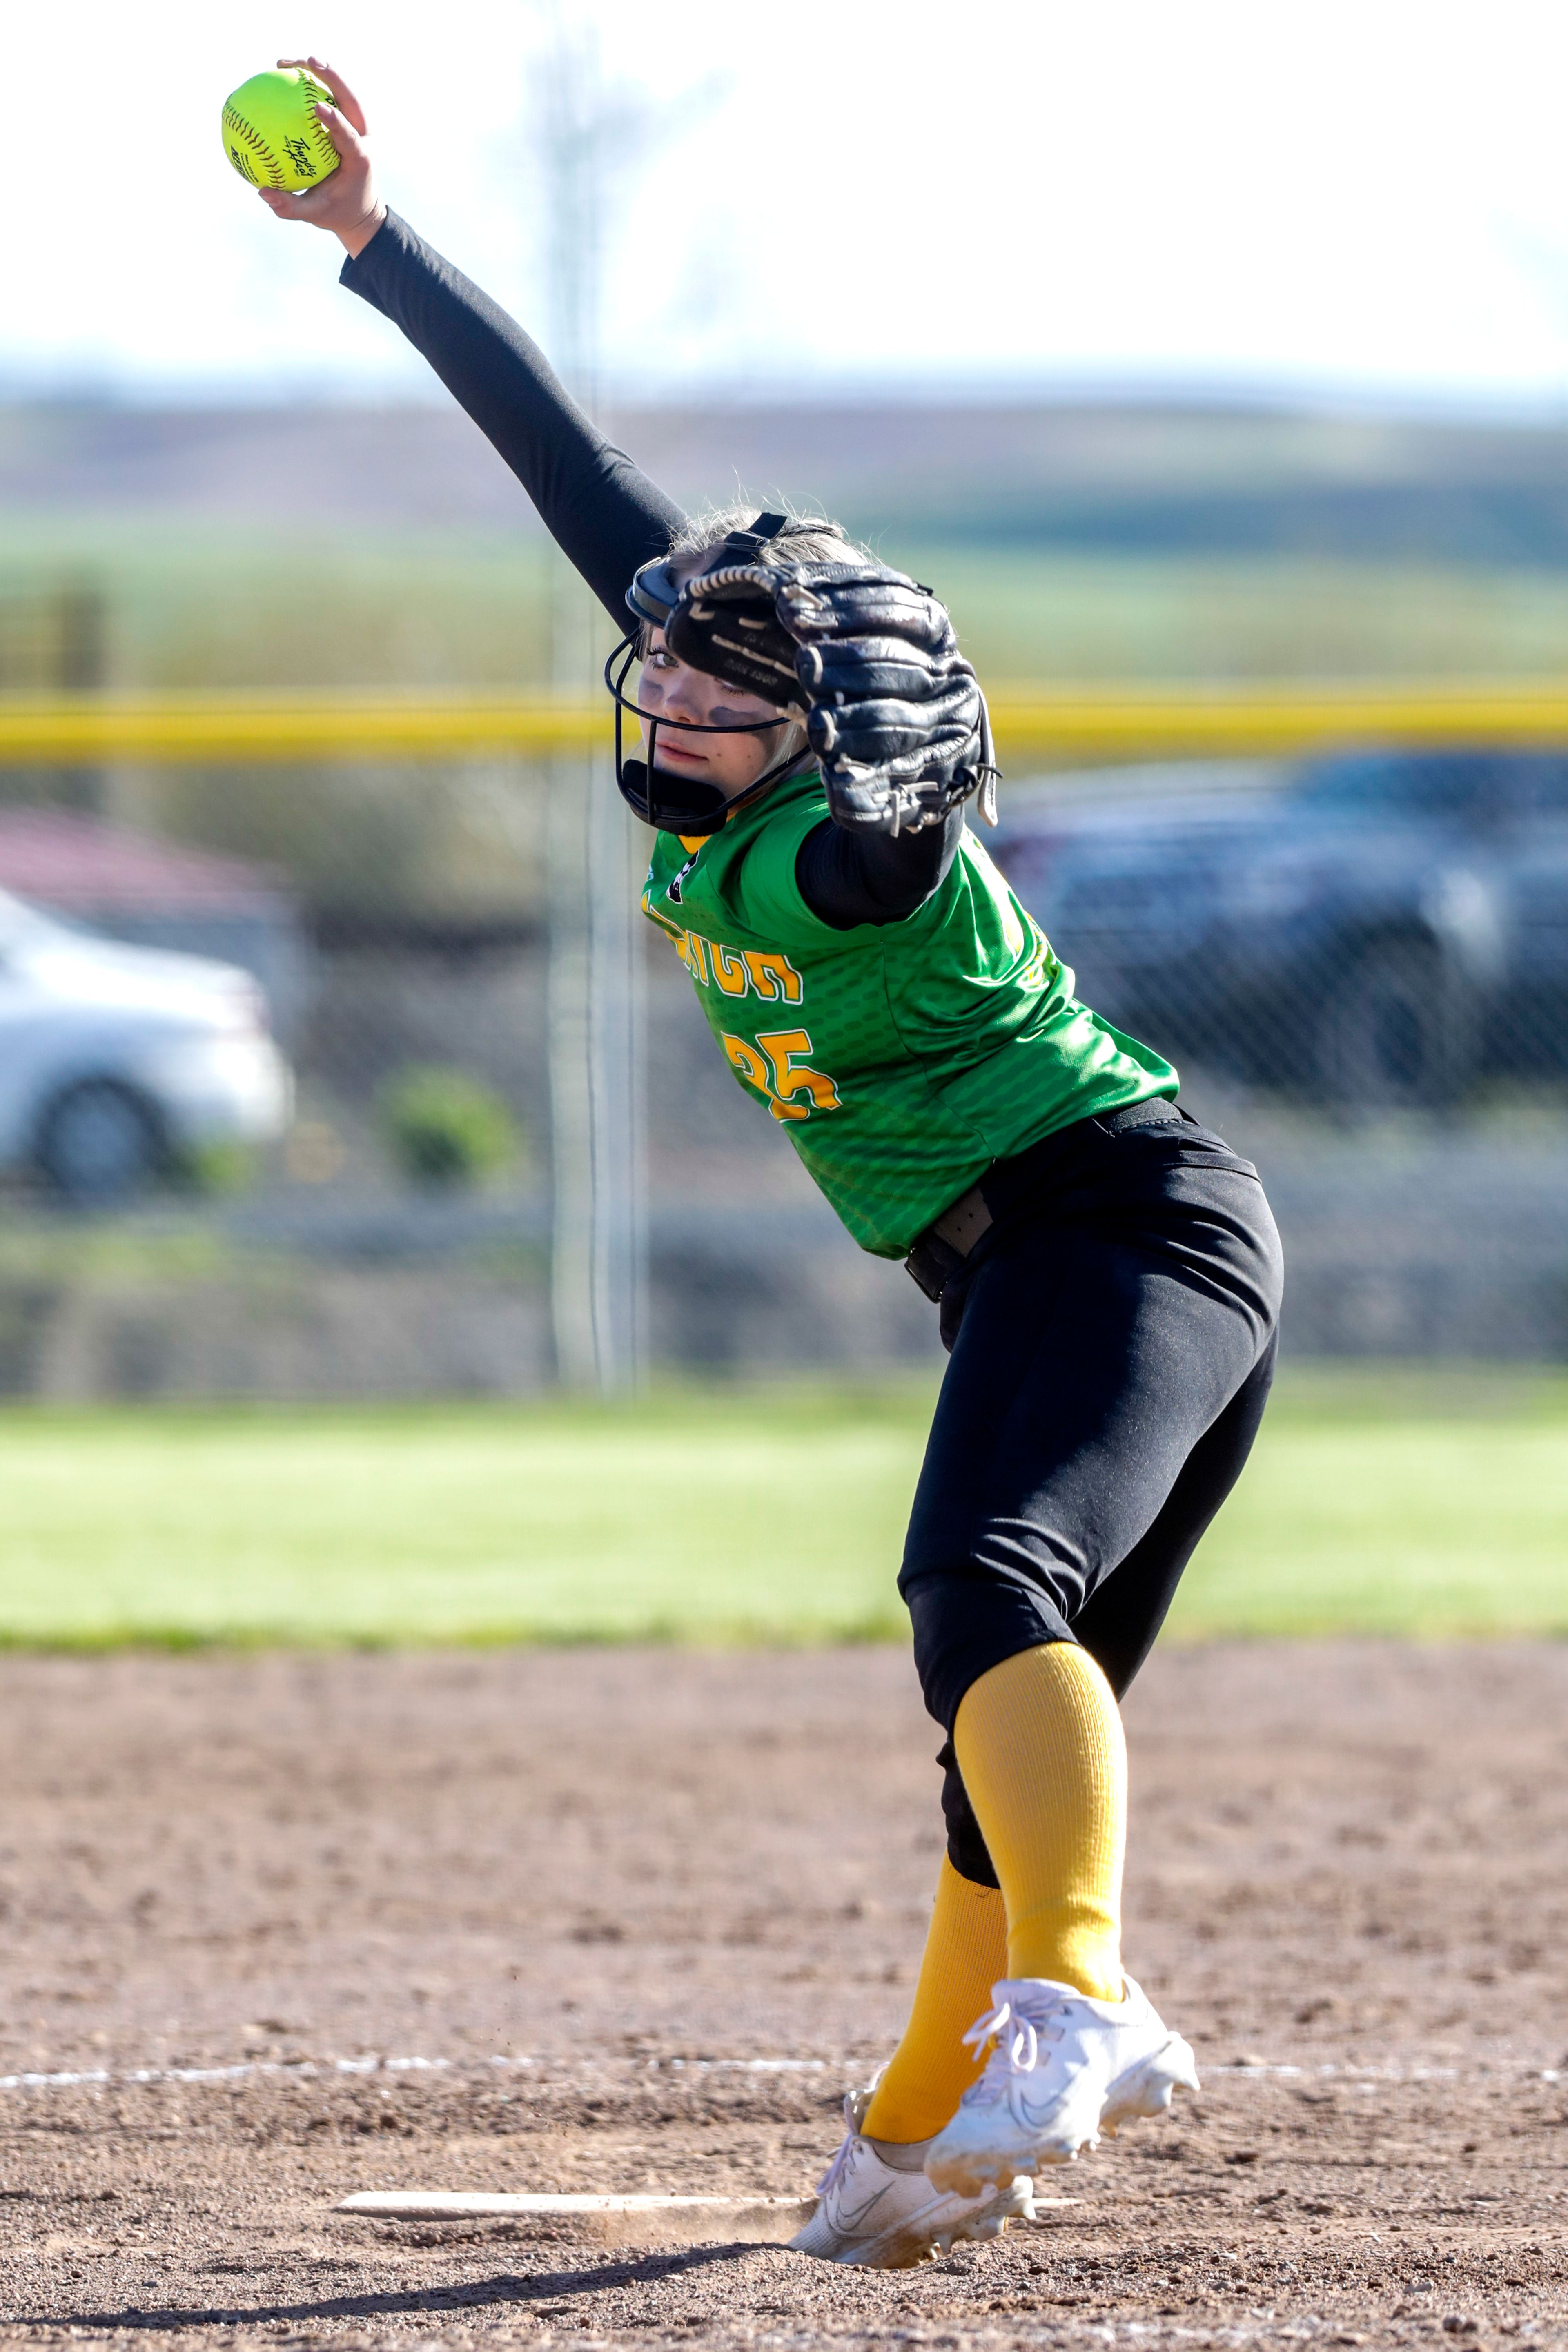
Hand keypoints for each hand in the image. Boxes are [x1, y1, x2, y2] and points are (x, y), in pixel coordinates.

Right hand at [256, 57, 385, 258]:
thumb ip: (290, 207)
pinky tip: (283, 75)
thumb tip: (262, 192)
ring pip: (342, 91)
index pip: (350, 135)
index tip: (318, 106)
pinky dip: (309, 84)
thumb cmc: (336, 212)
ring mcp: (357, 126)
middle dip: (332, 77)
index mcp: (359, 159)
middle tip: (309, 61)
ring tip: (288, 62)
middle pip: (352, 99)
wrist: (359, 209)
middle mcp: (363, 137)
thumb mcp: (315, 215)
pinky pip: (329, 96)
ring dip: (319, 72)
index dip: (336, 120)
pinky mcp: (348, 121)